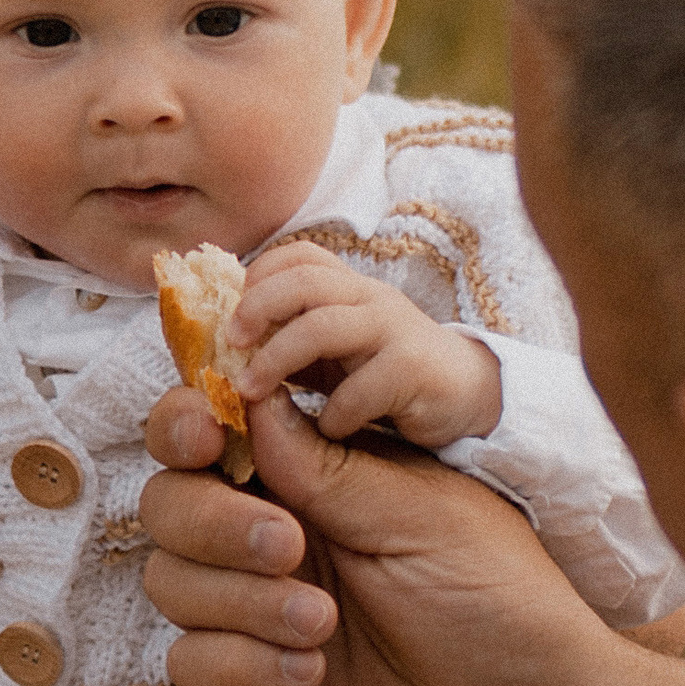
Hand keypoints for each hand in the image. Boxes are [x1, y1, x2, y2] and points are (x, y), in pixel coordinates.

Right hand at [141, 382, 609, 685]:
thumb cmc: (496, 601)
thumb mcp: (418, 510)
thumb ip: (324, 462)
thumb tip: (249, 400)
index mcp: (312, 481)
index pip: (211, 435)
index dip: (186, 423)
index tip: (207, 432)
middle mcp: (270, 542)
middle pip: (169, 504)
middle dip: (211, 518)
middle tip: (289, 545)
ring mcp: (253, 619)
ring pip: (169, 581)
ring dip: (240, 597)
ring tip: (323, 623)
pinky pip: (190, 664)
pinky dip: (242, 662)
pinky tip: (313, 673)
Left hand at [229, 242, 504, 447]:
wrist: (464, 395)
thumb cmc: (383, 373)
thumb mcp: (330, 353)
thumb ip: (285, 342)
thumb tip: (220, 351)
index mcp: (347, 289)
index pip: (299, 256)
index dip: (258, 277)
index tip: (230, 318)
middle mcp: (369, 298)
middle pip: (304, 279)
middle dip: (256, 309)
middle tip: (229, 346)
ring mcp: (394, 329)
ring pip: (324, 326)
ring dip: (277, 359)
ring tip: (252, 393)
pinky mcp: (414, 370)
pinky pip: (363, 387)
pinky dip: (334, 413)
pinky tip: (329, 430)